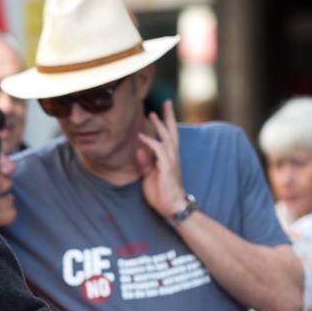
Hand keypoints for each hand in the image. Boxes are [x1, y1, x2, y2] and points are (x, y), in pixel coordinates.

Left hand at [135, 99, 187, 217]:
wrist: (172, 208)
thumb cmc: (162, 193)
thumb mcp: (149, 176)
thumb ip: (145, 163)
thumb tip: (138, 150)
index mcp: (169, 158)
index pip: (169, 136)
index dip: (167, 122)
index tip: (162, 110)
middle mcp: (173, 157)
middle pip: (172, 132)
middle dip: (169, 116)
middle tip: (167, 102)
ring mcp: (171, 162)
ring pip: (166, 138)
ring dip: (159, 125)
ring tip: (151, 114)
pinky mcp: (167, 168)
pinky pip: (159, 151)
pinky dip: (150, 142)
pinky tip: (141, 137)